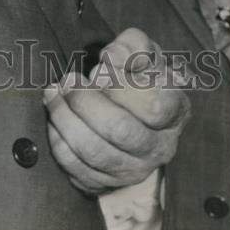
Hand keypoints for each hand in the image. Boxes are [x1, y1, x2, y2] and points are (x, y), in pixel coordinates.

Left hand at [44, 27, 190, 195]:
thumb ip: (131, 46)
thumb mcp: (142, 52)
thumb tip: (110, 60)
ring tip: (54, 94)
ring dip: (65, 118)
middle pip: (119, 130)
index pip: (153, 106)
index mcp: (175, 111)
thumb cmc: (137, 75)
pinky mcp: (107, 183)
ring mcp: (134, 170)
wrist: (132, 113)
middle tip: (67, 80)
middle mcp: (160, 147)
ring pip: (94, 152)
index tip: (98, 69)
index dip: (119, 87)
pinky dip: (58, 141)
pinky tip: (55, 120)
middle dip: (83, 100)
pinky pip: (76, 169)